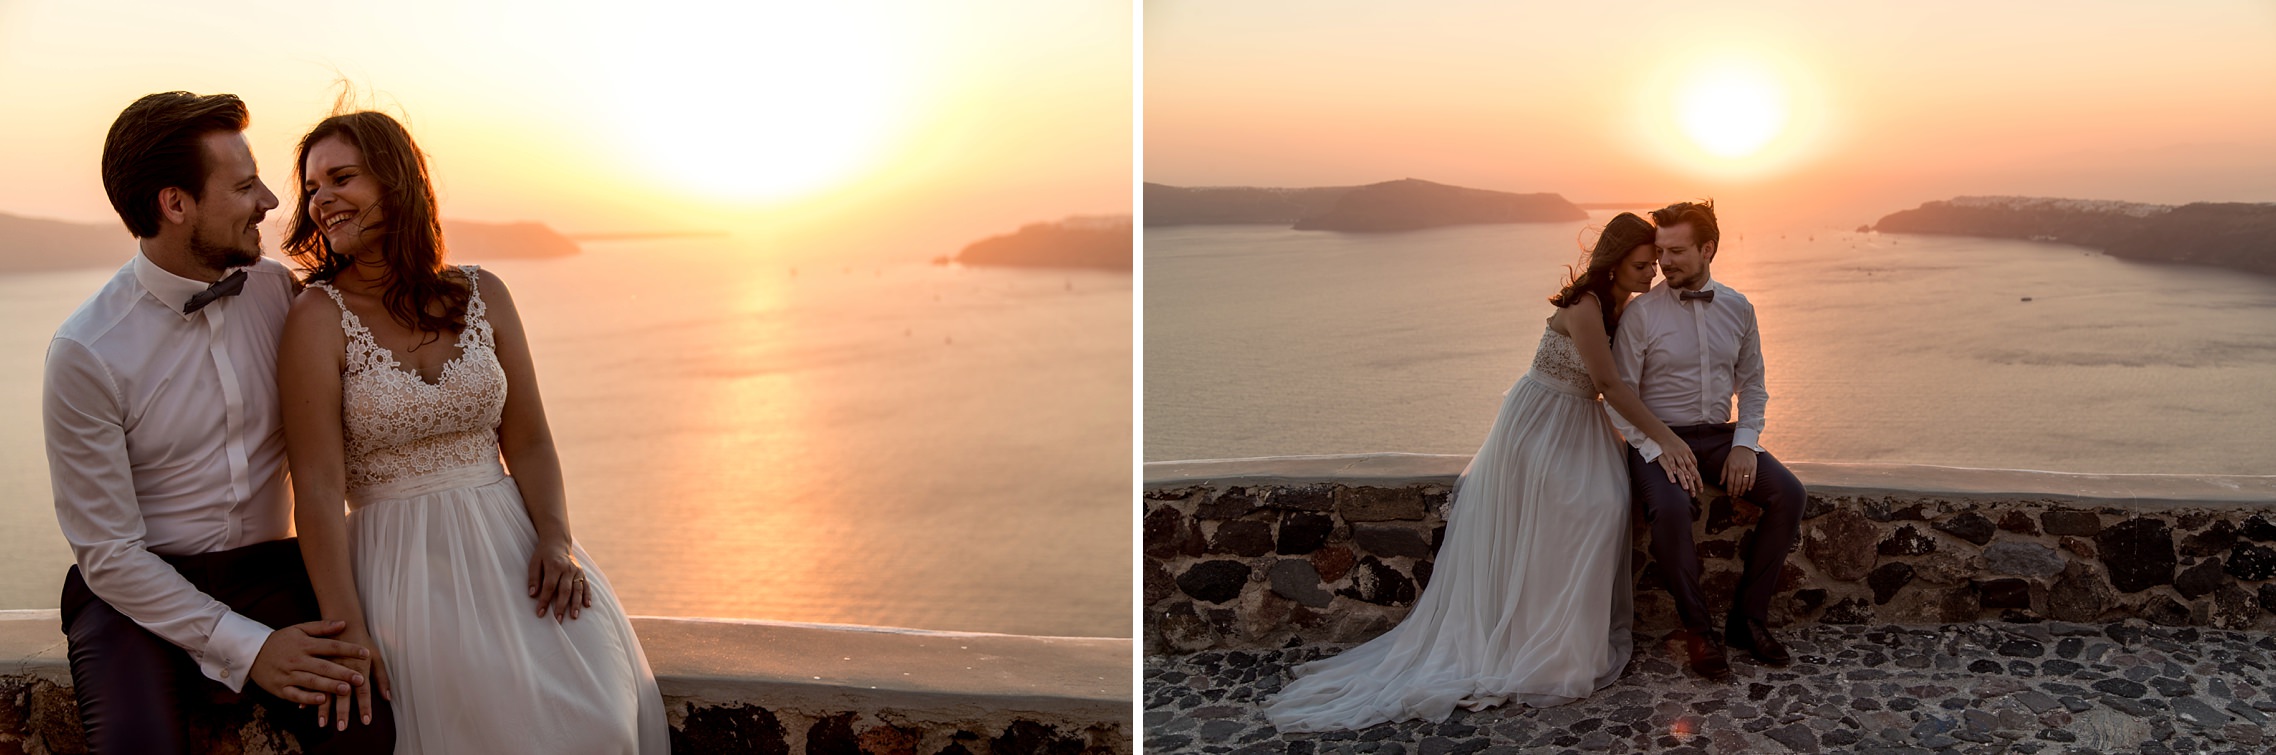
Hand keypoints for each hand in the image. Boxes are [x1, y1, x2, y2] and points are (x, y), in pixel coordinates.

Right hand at [250, 620, 367, 706]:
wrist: (251, 652)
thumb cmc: (280, 640)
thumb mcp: (299, 629)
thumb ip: (322, 627)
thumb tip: (344, 623)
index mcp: (304, 644)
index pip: (331, 646)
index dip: (349, 650)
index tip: (366, 653)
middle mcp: (297, 659)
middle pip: (324, 666)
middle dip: (343, 672)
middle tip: (361, 679)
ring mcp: (288, 674)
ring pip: (312, 681)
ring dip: (329, 686)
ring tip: (346, 690)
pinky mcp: (280, 688)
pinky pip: (295, 694)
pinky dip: (308, 698)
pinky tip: (321, 700)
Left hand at [528, 538, 591, 621]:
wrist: (558, 542)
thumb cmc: (543, 554)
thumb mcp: (534, 563)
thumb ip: (534, 578)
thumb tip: (533, 594)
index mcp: (555, 566)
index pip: (549, 587)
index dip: (544, 601)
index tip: (540, 613)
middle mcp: (568, 568)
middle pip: (565, 590)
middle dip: (561, 606)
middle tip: (558, 620)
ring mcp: (577, 571)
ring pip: (577, 589)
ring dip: (576, 604)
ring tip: (574, 616)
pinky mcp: (582, 572)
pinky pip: (586, 585)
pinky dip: (588, 595)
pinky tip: (587, 605)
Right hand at [1653, 439, 1704, 497]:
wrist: (1666, 435)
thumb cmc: (1676, 443)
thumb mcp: (1686, 450)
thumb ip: (1690, 459)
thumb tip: (1695, 467)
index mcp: (1689, 455)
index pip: (1695, 469)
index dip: (1698, 479)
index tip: (1700, 488)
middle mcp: (1684, 456)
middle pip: (1690, 470)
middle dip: (1693, 481)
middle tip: (1694, 491)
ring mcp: (1676, 455)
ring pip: (1682, 467)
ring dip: (1684, 476)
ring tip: (1686, 484)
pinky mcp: (1669, 454)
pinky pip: (1671, 462)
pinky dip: (1673, 468)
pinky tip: (1674, 474)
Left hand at [1723, 446, 1759, 495]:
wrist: (1744, 446)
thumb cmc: (1733, 456)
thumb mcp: (1726, 463)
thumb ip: (1723, 474)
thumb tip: (1720, 484)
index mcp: (1732, 468)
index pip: (1730, 482)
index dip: (1729, 490)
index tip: (1729, 495)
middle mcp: (1739, 469)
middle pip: (1737, 484)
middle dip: (1735, 492)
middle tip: (1734, 498)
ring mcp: (1747, 468)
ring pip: (1745, 482)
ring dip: (1742, 490)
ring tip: (1740, 495)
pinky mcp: (1753, 467)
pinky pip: (1753, 478)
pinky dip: (1751, 485)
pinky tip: (1749, 489)